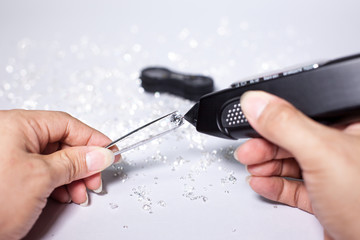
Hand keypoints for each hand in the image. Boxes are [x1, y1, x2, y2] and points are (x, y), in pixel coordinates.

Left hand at [0, 110, 116, 239]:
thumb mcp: (40, 178)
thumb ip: (75, 162)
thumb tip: (100, 154)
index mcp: (16, 125)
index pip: (66, 124)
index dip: (92, 139)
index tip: (110, 152)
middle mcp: (12, 137)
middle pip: (62, 142)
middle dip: (83, 163)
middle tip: (96, 178)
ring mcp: (11, 156)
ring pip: (55, 159)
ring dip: (73, 176)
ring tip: (81, 192)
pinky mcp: (11, 174)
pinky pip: (44, 172)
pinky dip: (59, 184)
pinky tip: (66, 195)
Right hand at [234, 91, 359, 239]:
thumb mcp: (322, 154)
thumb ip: (286, 125)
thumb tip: (256, 103)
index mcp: (352, 126)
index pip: (305, 111)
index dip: (275, 116)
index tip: (252, 120)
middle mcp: (342, 149)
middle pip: (294, 138)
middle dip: (265, 147)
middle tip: (248, 152)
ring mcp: (334, 175)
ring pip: (292, 163)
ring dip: (267, 166)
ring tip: (253, 169)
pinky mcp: (326, 199)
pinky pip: (295, 186)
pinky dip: (275, 185)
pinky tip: (262, 183)